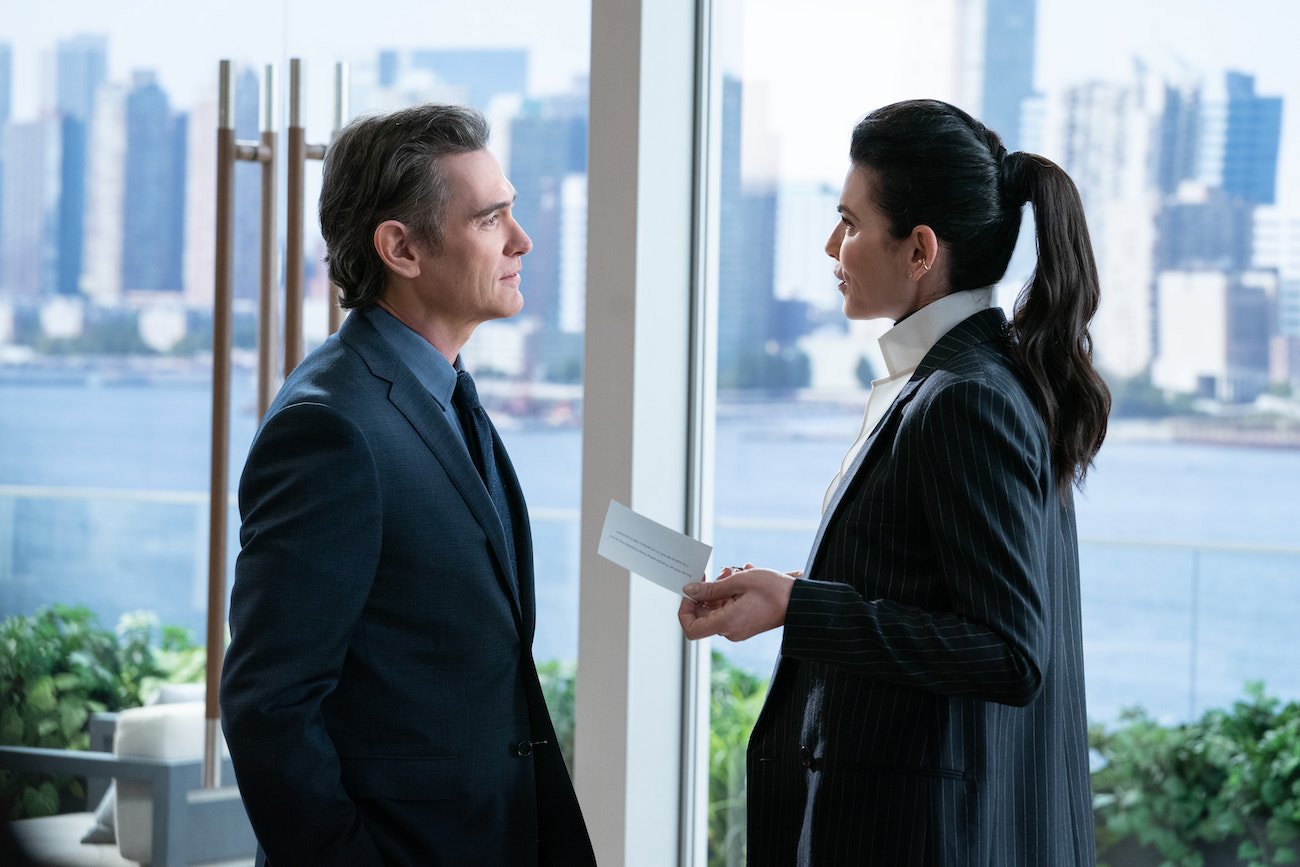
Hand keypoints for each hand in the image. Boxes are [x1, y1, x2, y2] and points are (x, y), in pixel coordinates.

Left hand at [678, 566, 795, 641]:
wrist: (799, 601)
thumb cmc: (773, 591)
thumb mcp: (738, 582)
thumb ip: (710, 588)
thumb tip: (688, 591)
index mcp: (726, 624)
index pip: (691, 629)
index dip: (685, 610)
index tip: (691, 591)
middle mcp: (730, 630)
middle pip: (704, 614)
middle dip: (708, 591)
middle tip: (721, 572)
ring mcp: (737, 628)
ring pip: (717, 608)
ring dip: (721, 588)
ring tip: (735, 571)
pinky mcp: (744, 623)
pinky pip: (729, 608)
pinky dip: (731, 593)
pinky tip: (742, 576)